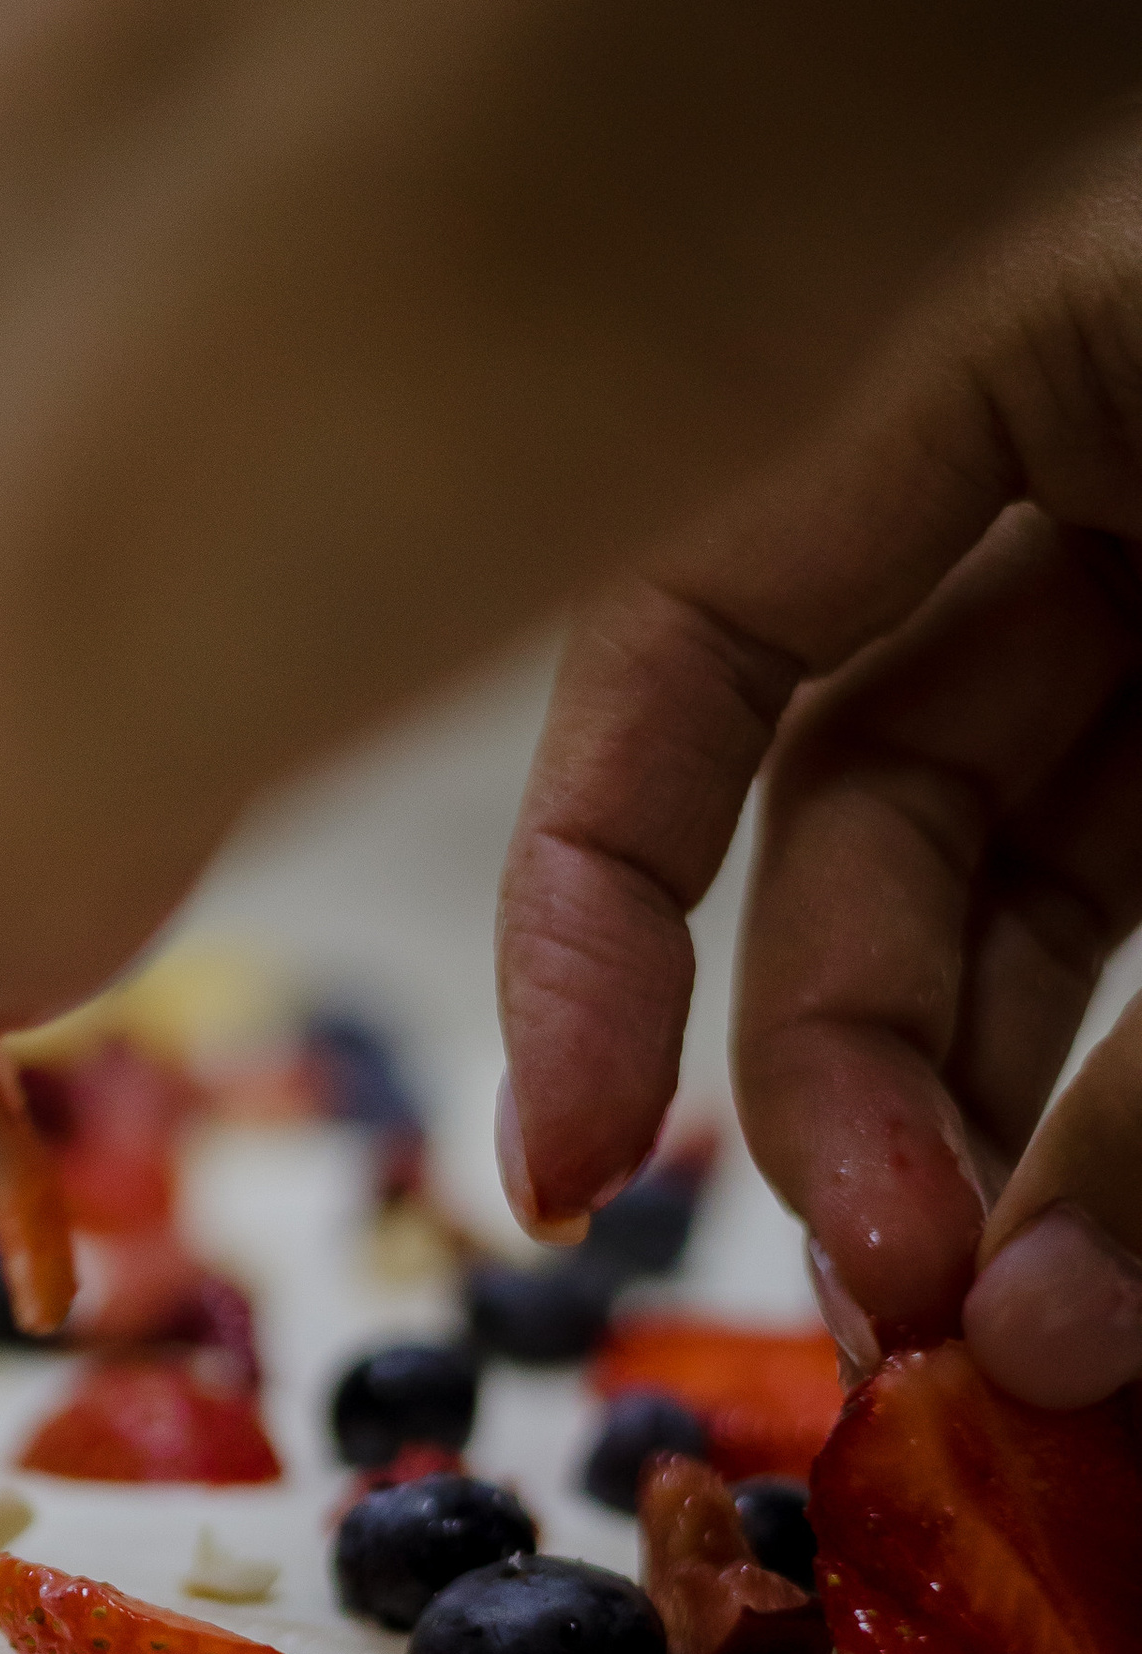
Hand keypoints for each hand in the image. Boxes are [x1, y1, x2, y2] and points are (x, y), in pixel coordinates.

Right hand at [500, 127, 1141, 1406]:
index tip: (568, 1174)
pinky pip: (1130, 850)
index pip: (677, 620)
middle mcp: (1059, 404)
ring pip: (988, 854)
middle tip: (897, 1319)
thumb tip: (1030, 1349)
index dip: (590, 910)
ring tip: (1005, 1324)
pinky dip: (1101, 1054)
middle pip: (843, 790)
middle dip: (844, 1079)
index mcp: (1007, 304)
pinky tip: (1082, 1232)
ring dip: (968, 1100)